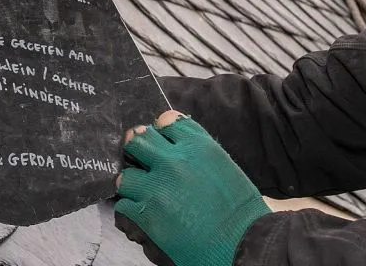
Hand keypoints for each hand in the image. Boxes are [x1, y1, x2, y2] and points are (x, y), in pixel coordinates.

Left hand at [115, 111, 270, 265]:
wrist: (242, 244)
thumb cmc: (242, 213)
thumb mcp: (228, 169)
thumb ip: (202, 156)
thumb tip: (188, 154)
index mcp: (198, 146)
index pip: (165, 121)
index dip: (160, 131)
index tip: (160, 140)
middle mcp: (174, 161)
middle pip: (139, 141)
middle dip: (138, 151)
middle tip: (142, 162)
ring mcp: (157, 188)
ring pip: (126, 176)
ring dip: (132, 184)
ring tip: (141, 195)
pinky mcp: (146, 215)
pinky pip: (123, 206)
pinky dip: (130, 211)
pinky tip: (141, 215)